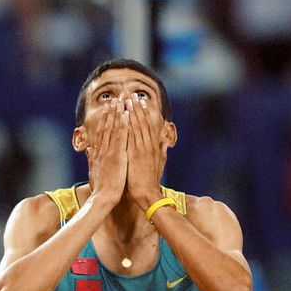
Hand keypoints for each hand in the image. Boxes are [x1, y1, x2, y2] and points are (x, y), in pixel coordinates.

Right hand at [87, 97, 128, 206]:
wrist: (103, 198)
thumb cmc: (101, 188)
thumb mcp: (94, 171)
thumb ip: (93, 158)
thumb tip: (90, 149)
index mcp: (99, 153)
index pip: (102, 133)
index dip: (105, 120)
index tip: (107, 109)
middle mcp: (103, 150)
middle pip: (107, 127)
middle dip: (110, 112)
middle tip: (114, 99)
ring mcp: (110, 152)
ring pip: (113, 129)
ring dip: (116, 114)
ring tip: (120, 102)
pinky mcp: (117, 156)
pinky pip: (121, 138)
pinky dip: (123, 126)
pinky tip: (126, 115)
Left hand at [125, 93, 162, 208]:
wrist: (147, 195)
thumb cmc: (150, 182)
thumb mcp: (159, 164)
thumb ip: (161, 151)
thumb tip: (165, 142)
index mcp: (152, 147)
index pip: (148, 126)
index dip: (143, 113)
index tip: (140, 102)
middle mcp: (148, 146)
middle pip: (142, 123)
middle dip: (137, 108)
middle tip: (132, 95)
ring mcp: (142, 149)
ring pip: (137, 126)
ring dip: (133, 112)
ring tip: (127, 100)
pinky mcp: (136, 155)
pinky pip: (131, 136)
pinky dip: (129, 125)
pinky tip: (125, 115)